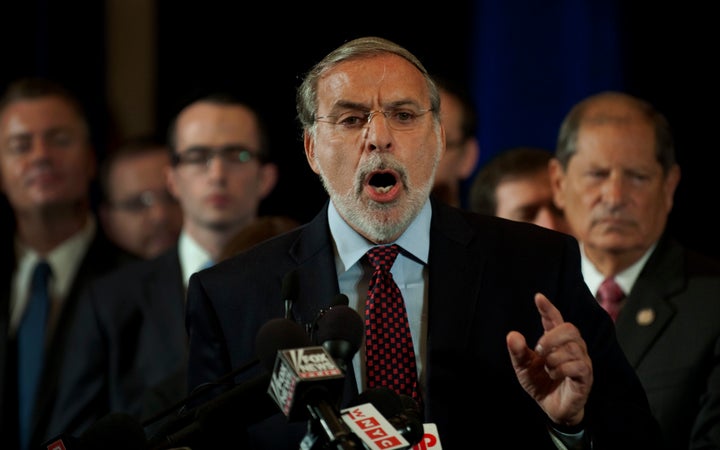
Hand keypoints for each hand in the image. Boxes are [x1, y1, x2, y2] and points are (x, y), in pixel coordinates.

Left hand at [506, 293, 591, 426]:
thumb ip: (518, 351)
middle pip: (569, 328)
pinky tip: (554, 375)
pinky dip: (561, 369)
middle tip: (538, 349)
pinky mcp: (586, 376)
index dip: (548, 308)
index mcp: (556, 341)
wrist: (552, 408)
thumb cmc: (540, 383)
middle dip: (551, 337)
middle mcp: (572, 347)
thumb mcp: (523, 367)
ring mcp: (582, 360)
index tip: (538, 297)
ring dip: (553, 359)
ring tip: (547, 369)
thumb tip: (512, 335)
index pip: (554, 319)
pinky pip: (578, 365)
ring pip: (571, 348)